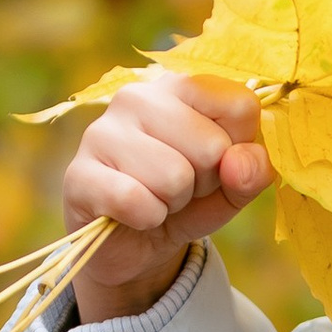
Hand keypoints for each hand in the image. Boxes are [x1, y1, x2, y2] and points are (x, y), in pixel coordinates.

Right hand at [65, 72, 271, 322]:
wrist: (134, 245)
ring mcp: (102, 131)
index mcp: (179, 86)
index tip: (215, 162)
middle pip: (211, 145)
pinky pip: (135, 200)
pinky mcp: (79, 174)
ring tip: (157, 197)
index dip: (238, 149)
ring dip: (174, 202)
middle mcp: (138, 96)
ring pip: (174, 177)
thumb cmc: (186, 201)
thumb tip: (239, 162)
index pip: (240, 105)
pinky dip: (147, 218)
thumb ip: (252, 172)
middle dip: (205, 181)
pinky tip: (134, 213)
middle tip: (181, 187)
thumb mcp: (233, 189)